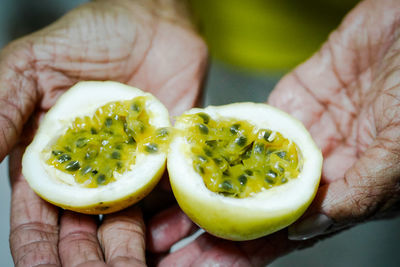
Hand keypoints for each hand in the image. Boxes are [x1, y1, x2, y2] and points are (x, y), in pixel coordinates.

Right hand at [1, 0, 206, 265]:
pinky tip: (168, 241)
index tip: (39, 266)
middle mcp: (93, 171)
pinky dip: (169, 223)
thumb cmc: (94, 36)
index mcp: (53, 156)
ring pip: (125, 223)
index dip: (37, 244)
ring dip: (124, 252)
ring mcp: (132, 169)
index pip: (38, 212)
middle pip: (82, 229)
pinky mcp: (167, 161)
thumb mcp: (34, 63)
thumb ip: (2, 106)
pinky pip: (168, 199)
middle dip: (83, 259)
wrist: (155, 24)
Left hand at [148, 0, 399, 264]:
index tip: (212, 263)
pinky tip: (197, 159)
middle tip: (180, 246)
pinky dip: (225, 143)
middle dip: (222, 230)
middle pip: (262, 208)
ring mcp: (302, 135)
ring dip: (213, 192)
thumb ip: (362, 190)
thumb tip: (306, 228)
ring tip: (175, 212)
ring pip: (251, 171)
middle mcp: (321, 167)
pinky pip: (251, 127)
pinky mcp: (289, 103)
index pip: (291, 230)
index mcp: (351, 187)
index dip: (251, 252)